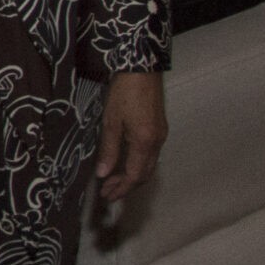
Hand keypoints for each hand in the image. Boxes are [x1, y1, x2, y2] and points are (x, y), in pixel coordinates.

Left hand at [94, 70, 166, 202]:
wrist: (141, 69)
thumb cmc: (124, 92)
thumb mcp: (111, 122)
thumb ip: (109, 149)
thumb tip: (104, 173)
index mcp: (145, 142)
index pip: (135, 175)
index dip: (121, 188)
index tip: (107, 195)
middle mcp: (157, 141)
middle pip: (144, 174)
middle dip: (126, 187)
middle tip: (108, 193)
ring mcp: (160, 135)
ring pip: (148, 165)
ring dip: (132, 177)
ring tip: (112, 182)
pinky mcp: (159, 128)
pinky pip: (150, 155)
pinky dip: (137, 164)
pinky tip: (124, 164)